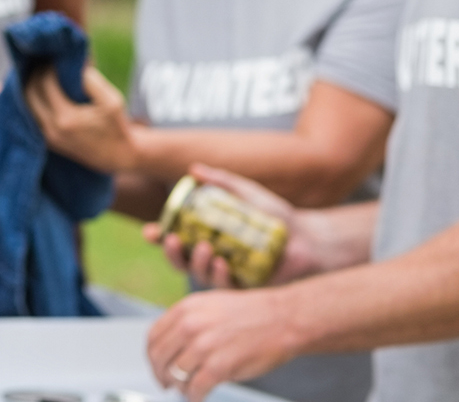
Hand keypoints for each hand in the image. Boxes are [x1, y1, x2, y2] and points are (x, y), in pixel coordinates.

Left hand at [25, 65, 136, 171]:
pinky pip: (32, 117)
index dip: (48, 68)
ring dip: (31, 87)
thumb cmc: (117, 127)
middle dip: (35, 75)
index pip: (45, 83)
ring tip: (40, 74)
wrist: (118, 156)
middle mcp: (52, 128)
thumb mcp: (112, 101)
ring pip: (27, 105)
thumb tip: (74, 63)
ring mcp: (48, 137)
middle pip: (30, 93)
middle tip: (44, 63)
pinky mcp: (48, 141)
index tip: (55, 59)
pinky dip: (34, 101)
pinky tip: (42, 91)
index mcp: (66, 117)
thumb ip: (92, 81)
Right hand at [142, 164, 318, 288]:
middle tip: (173, 240)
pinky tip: (224, 264)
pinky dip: (220, 277)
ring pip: (200, 275)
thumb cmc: (277, 216)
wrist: (308, 238)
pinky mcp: (245, 289)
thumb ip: (222, 182)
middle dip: (171, 253)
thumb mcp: (246, 194)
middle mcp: (213, 257)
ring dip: (197, 263)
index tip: (150, 230)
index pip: (176, 238)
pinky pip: (225, 288)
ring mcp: (228, 275)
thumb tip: (193, 169)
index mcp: (207, 236)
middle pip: (181, 261)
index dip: (159, 236)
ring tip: (207, 247)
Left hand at [147, 286, 298, 400]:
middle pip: (159, 358)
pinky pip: (195, 389)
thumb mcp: (208, 305)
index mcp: (185, 309)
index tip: (156, 367)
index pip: (153, 337)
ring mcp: (204, 346)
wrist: (282, 318)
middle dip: (161, 375)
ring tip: (188, 390)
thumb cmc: (249, 314)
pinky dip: (193, 397)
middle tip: (166, 384)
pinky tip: (197, 397)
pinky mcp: (220, 366)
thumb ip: (186, 321)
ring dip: (180, 387)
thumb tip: (169, 345)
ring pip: (176, 375)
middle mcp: (190, 325)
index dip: (152, 357)